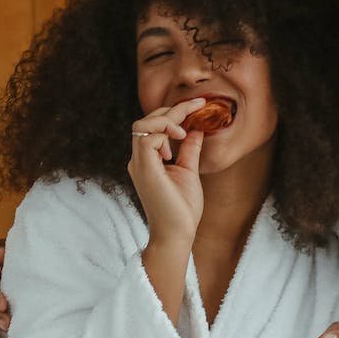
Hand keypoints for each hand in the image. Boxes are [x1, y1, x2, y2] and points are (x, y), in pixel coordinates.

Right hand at [127, 98, 208, 245]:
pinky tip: (178, 140)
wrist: (177, 234)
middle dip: (172, 110)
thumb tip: (195, 130)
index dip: (176, 111)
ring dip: (167, 119)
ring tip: (183, 131)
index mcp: (148, 160)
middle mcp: (139, 159)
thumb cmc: (182, 209)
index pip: (155, 126)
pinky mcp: (144, 168)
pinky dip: (164, 132)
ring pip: (143, 125)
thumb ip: (189, 150)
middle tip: (197, 106)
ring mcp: (139, 164)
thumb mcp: (189, 171)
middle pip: (147, 121)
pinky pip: (147, 138)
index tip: (199, 104)